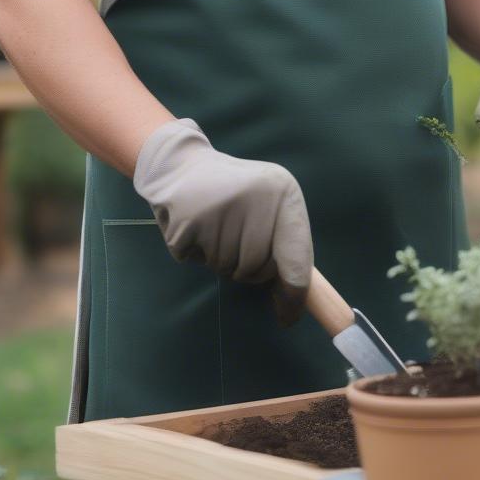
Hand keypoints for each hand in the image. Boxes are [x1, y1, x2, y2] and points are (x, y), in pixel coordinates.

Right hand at [132, 118, 312, 326]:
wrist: (182, 163)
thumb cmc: (234, 192)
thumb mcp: (269, 204)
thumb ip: (284, 242)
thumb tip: (292, 301)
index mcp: (284, 191)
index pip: (297, 257)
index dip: (294, 294)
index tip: (289, 317)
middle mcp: (257, 197)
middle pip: (257, 269)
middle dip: (245, 268)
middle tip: (233, 240)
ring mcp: (221, 208)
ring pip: (226, 268)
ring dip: (218, 259)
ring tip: (213, 226)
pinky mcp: (188, 220)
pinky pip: (195, 260)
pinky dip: (192, 251)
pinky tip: (193, 225)